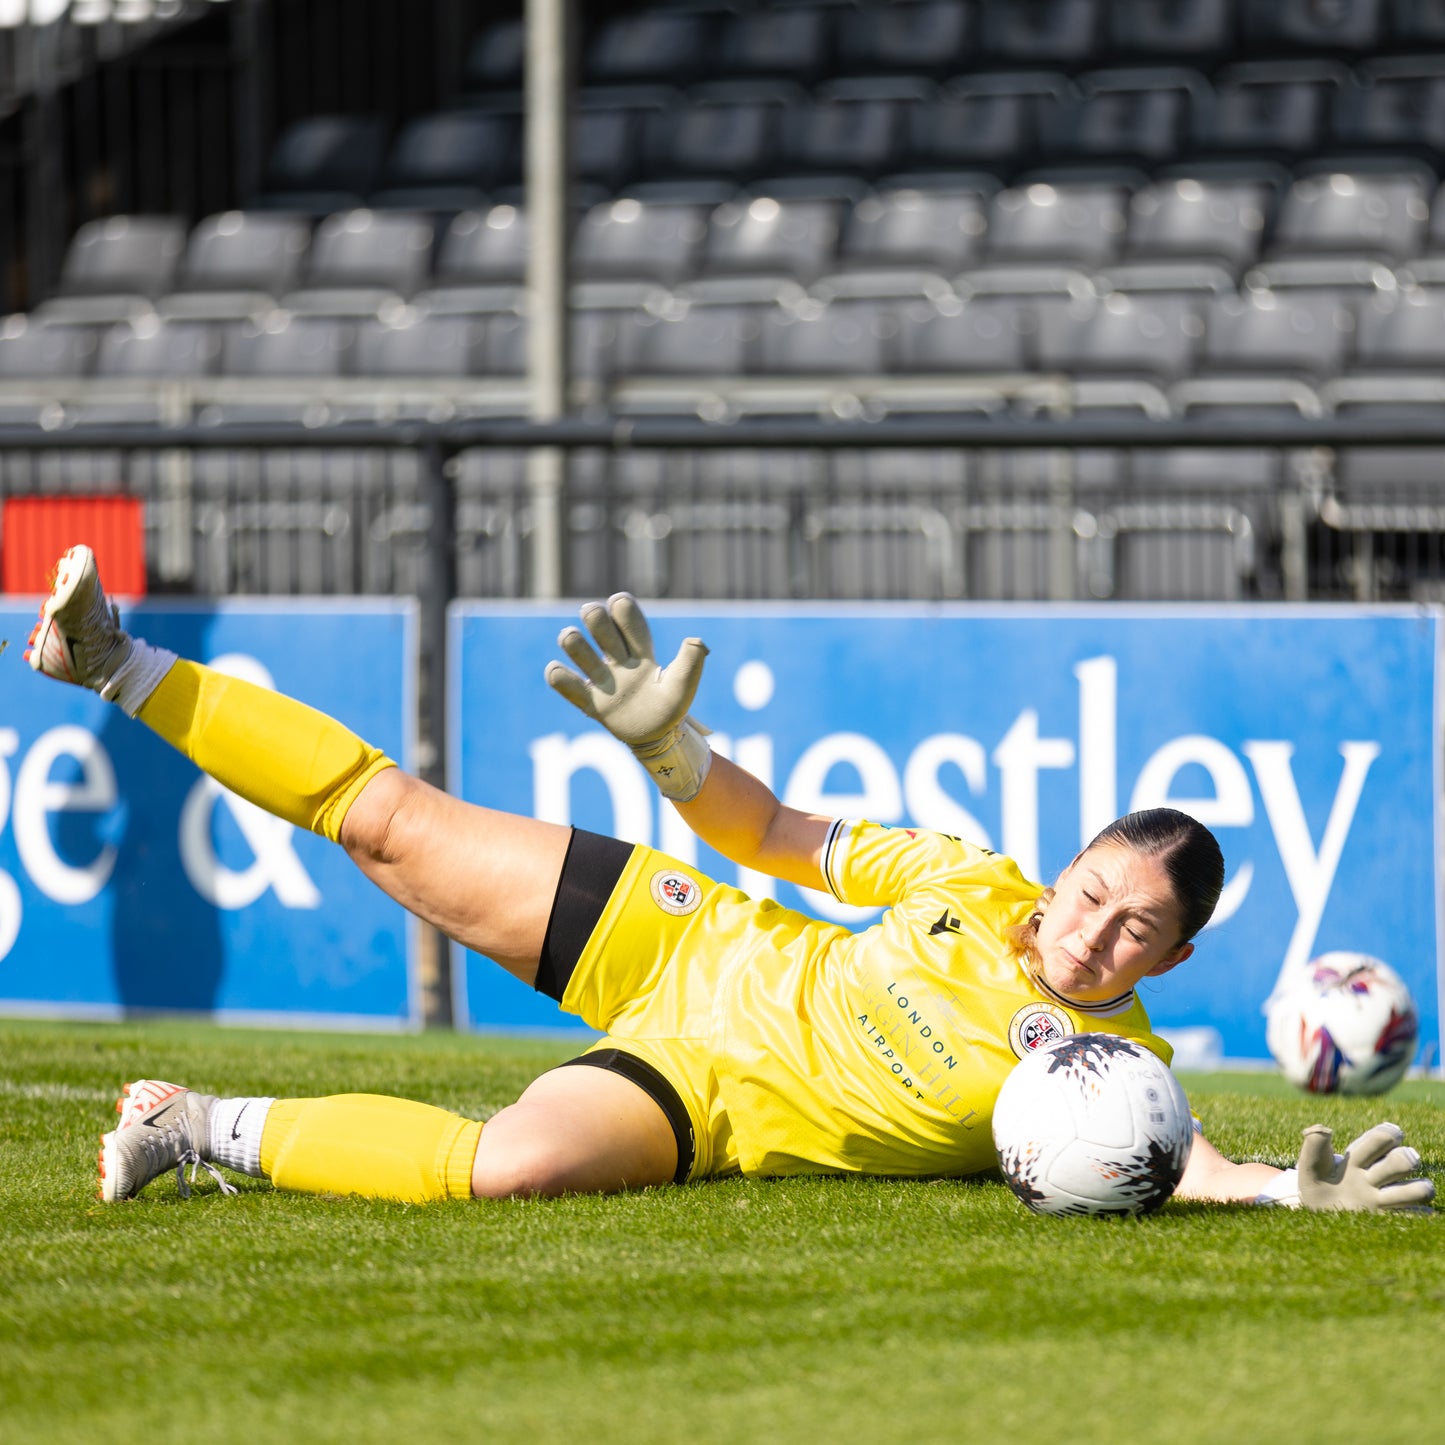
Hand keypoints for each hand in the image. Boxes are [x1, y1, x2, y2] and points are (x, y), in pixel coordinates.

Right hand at [545, 593, 713, 801]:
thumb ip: (691, 663)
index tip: (618, 602)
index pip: (628, 620)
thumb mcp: (683, 685)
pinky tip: (559, 671)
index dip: (622, 607)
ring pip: (577, 648)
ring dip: (572, 640)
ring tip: (572, 638)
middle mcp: (618, 660)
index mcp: (641, 652)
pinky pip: (564, 684)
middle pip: (600, 625)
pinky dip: (557, 675)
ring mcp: (601, 680)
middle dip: (594, 616)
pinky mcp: (590, 702)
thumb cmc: (671, 707)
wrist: (657, 738)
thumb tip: (695, 640)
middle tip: (592, 613)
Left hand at [1295, 1122, 1434, 1212]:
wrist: (1316, 1212)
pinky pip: (1415, 1218)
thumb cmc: (1316, 1182)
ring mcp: (1384, 1198)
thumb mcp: (1309, 1164)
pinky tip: (1409, 1215)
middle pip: (1402, 1161)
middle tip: (1402, 1163)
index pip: (1381, 1138)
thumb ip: (1313, 1146)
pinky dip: (1419, 1216)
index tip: (1394, 1135)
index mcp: (1359, 1157)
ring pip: (1417, 1190)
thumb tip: (1323, 1129)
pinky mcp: (1388, 1219)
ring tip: (1408, 1192)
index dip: (1389, 1133)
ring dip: (1419, 1188)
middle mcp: (1376, 1176)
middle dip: (1405, 1159)